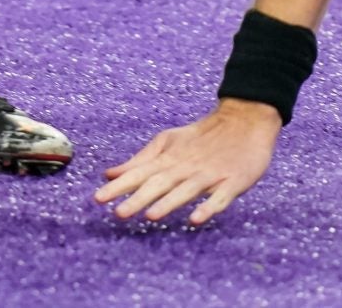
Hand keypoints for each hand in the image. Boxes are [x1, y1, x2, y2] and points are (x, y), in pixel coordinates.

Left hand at [93, 100, 281, 226]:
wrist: (243, 121)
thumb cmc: (201, 137)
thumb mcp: (168, 142)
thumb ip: (140, 161)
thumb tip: (110, 174)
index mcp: (168, 159)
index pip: (139, 175)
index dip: (119, 187)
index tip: (98, 199)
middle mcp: (185, 168)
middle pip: (159, 184)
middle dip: (138, 199)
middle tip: (118, 214)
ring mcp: (209, 175)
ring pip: (185, 191)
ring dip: (168, 203)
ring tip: (151, 216)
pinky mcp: (232, 182)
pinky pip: (219, 198)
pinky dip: (208, 207)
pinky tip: (196, 219)